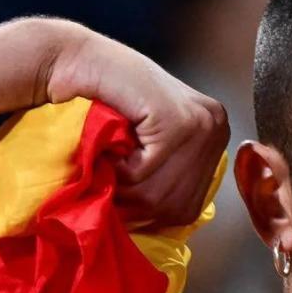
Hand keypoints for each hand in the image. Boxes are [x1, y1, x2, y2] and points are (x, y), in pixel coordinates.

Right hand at [39, 22, 229, 225]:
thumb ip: (167, 179)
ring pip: (159, 196)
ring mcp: (202, 123)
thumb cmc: (105, 108)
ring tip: (111, 159)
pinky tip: (114, 144)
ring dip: (124, 188)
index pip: (189, 207)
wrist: (74, 64)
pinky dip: (119, 169)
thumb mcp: (148, 149)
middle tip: (112, 173)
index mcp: (215, 135)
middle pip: (177, 206)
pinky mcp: (179, 121)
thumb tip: (176, 228)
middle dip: (136, 202)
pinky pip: (144, 175)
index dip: (149, 208)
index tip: (125, 184)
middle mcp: (217, 127)